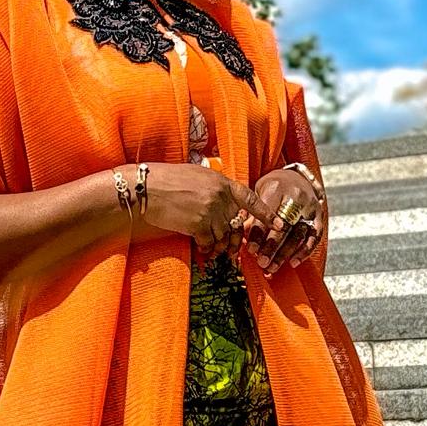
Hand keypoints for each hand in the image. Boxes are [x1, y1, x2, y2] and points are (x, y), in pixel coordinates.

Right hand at [135, 162, 260, 255]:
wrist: (146, 188)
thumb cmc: (167, 180)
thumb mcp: (197, 175)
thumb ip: (215, 188)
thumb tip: (224, 201)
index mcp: (222, 182)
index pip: (251, 198)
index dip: (266, 213)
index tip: (280, 225)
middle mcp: (220, 197)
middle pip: (236, 223)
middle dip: (236, 238)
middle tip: (233, 249)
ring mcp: (210, 211)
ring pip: (224, 235)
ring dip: (219, 245)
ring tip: (213, 249)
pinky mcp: (198, 225)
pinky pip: (209, 243)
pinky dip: (206, 248)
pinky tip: (202, 248)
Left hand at [247, 167, 325, 276]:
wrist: (295, 177)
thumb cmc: (273, 188)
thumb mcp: (260, 193)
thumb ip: (254, 213)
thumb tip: (242, 238)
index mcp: (277, 189)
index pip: (267, 215)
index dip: (259, 234)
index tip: (252, 250)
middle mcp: (296, 197)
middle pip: (284, 226)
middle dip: (272, 247)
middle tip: (262, 262)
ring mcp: (309, 207)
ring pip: (298, 233)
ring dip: (285, 253)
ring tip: (273, 267)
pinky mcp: (319, 215)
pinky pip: (314, 236)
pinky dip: (305, 251)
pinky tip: (294, 262)